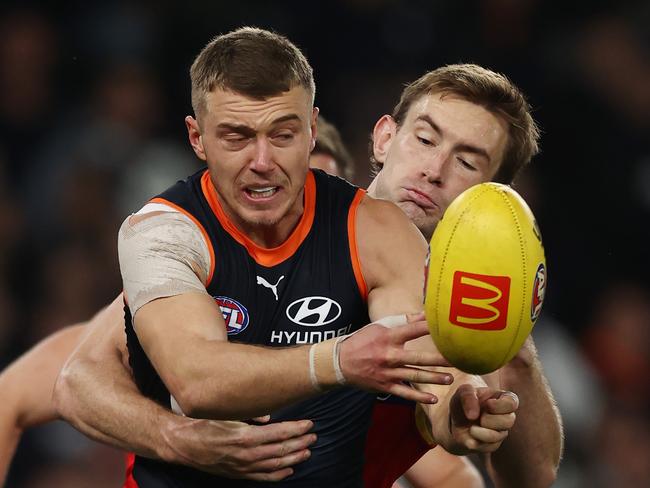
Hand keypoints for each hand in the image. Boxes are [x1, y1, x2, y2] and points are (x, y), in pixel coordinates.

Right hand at [162, 416, 315, 480]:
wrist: (184, 444)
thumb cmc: (204, 424)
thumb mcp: (227, 414)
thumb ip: (250, 414)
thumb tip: (270, 416)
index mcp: (245, 436)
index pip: (279, 433)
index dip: (297, 429)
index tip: (309, 424)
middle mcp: (246, 454)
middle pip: (281, 449)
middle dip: (300, 442)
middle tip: (314, 436)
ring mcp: (243, 467)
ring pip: (276, 464)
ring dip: (294, 458)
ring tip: (307, 451)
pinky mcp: (239, 474)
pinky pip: (263, 477)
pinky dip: (278, 474)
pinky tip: (289, 469)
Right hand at [339, 312, 451, 403]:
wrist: (340, 362)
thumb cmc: (363, 340)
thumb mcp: (380, 326)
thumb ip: (403, 321)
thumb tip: (424, 314)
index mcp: (388, 337)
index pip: (412, 330)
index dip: (429, 327)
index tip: (446, 327)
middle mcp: (389, 355)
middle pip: (418, 357)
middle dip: (438, 359)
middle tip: (455, 360)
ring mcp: (387, 372)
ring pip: (414, 376)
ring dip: (433, 378)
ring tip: (449, 379)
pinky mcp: (385, 386)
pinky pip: (404, 393)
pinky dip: (418, 397)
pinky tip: (433, 399)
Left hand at [447, 384, 517, 454]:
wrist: (454, 418)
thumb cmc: (464, 400)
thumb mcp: (463, 391)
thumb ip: (468, 397)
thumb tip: (473, 416)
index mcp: (503, 399)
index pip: (512, 403)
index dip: (500, 405)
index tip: (487, 404)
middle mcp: (505, 417)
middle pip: (509, 421)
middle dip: (491, 419)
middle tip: (479, 417)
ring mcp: (500, 432)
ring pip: (498, 436)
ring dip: (482, 433)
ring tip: (471, 429)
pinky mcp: (491, 445)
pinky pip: (488, 447)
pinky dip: (476, 443)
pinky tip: (468, 440)